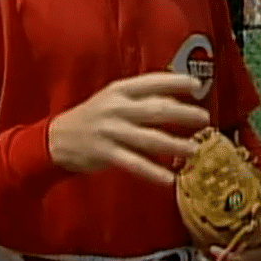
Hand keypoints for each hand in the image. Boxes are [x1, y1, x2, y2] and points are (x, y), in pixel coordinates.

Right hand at [47, 72, 209, 183]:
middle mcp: (116, 107)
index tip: (198, 85)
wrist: (55, 139)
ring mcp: (110, 130)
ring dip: (174, 144)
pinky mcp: (105, 153)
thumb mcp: (112, 100)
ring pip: (149, 138)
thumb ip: (140, 99)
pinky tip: (169, 179)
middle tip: (205, 119)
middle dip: (183, 113)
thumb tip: (176, 99)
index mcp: (119, 90)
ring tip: (194, 150)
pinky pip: (134, 163)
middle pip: (156, 109)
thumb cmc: (92, 118)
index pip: (152, 82)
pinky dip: (153, 172)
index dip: (176, 82)